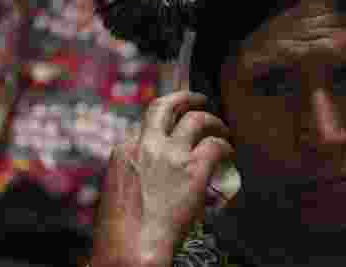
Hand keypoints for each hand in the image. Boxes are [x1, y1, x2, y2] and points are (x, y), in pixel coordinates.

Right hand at [92, 91, 233, 266]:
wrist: (133, 248)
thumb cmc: (120, 233)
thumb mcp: (116, 192)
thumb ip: (133, 174)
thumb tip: (148, 176)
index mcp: (124, 151)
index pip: (146, 127)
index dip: (162, 128)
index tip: (171, 132)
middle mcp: (148, 145)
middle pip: (166, 106)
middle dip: (183, 97)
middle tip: (197, 99)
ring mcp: (172, 155)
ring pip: (197, 119)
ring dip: (212, 120)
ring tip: (220, 127)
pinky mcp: (194, 169)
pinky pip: (216, 146)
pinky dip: (225, 146)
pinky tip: (229, 152)